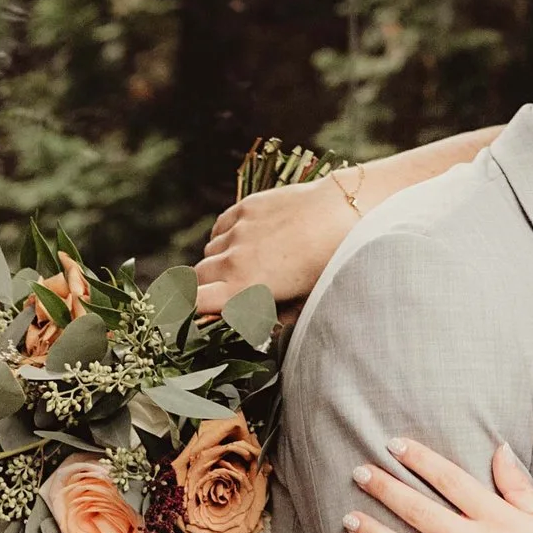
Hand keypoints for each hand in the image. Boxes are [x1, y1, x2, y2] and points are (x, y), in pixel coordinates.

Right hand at [196, 172, 355, 317]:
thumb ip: (277, 317)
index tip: (192, 313)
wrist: (343, 213)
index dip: (189, 309)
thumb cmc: (329, 264)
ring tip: (243, 264)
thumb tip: (262, 325)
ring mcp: (239, 230)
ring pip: (210, 250)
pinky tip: (243, 241)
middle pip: (198, 276)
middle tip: (219, 291)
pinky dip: (225, 237)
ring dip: (218, 260)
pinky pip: (221, 227)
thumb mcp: (304, 301)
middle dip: (203, 287)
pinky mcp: (246, 207)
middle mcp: (234, 258)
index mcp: (245, 287)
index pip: (196, 301)